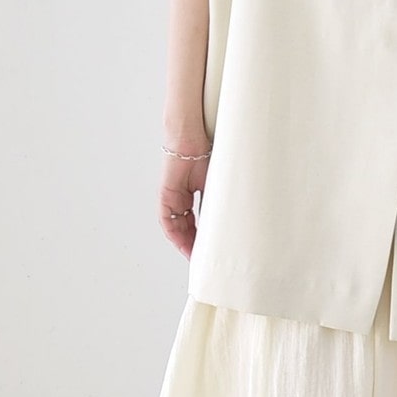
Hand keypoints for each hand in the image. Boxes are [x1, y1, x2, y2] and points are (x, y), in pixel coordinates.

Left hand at [159, 138, 211, 257]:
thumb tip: (230, 221)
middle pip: (186, 227)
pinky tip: (181, 242)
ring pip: (176, 226)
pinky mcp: (165, 194)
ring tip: (193, 255)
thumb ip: (218, 201)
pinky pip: (166, 219)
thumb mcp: (217, 184)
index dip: (202, 238)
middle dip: (193, 244)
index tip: (210, 250)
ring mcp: (172, 196)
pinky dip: (173, 232)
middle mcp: (181, 197)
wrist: (193, 137)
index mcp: (193, 194)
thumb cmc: (207, 153)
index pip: (197, 222)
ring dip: (183, 242)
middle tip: (202, 259)